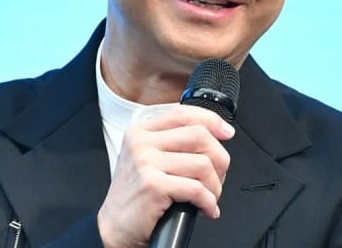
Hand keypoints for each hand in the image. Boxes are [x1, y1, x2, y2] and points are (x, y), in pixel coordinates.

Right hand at [96, 104, 234, 247]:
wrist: (114, 228)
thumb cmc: (136, 196)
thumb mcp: (145, 158)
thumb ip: (171, 142)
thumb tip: (213, 135)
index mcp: (140, 131)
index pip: (183, 113)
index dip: (211, 120)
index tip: (227, 133)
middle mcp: (141, 142)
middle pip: (199, 135)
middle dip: (219, 159)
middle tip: (218, 177)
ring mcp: (145, 162)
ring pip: (202, 164)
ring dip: (215, 186)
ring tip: (210, 197)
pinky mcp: (153, 185)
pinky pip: (196, 189)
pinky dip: (208, 202)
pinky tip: (206, 209)